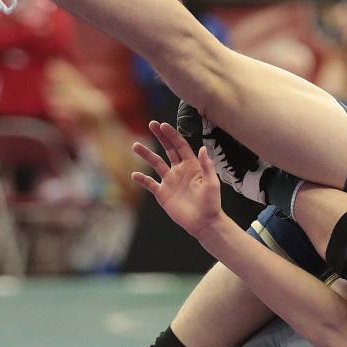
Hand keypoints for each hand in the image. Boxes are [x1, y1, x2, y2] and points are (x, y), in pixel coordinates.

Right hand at [132, 121, 223, 238]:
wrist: (203, 223)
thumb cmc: (211, 203)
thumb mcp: (212, 183)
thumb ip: (207, 166)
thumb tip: (202, 148)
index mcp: (192, 166)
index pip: (181, 146)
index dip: (172, 135)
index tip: (164, 125)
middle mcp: (179, 170)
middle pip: (168, 149)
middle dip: (160, 137)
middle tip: (152, 123)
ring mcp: (170, 181)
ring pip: (156, 164)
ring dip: (146, 154)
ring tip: (135, 146)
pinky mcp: (162, 194)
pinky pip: (150, 184)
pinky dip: (142, 180)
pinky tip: (134, 175)